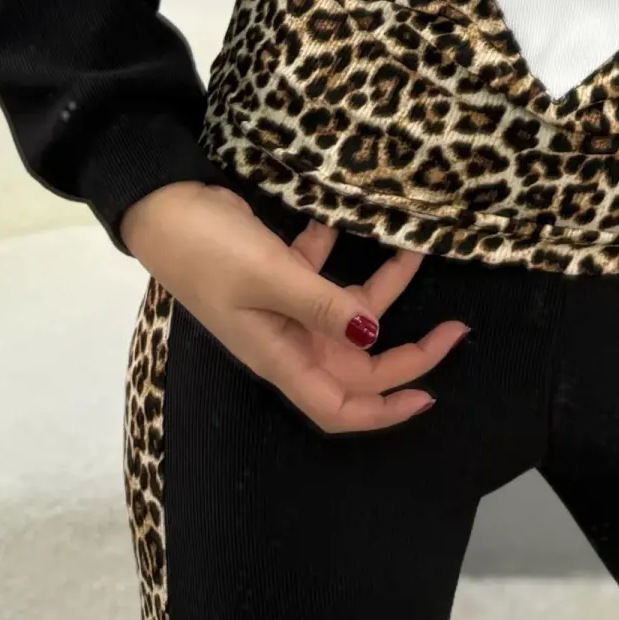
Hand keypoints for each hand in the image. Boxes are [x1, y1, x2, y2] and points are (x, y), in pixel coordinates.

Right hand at [120, 178, 468, 435]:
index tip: (429, 396)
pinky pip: (323, 273)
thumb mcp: (270, 276)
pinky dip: (340, 249)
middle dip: (407, 349)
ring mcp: (283, 307)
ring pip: (348, 311)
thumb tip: (371, 334)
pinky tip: (353, 216)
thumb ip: (322, 305)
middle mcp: (287, 340)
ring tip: (415, 249)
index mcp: (281, 357)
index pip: (339, 407)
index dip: (384, 412)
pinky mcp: (279, 273)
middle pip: (357, 363)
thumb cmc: (211, 251)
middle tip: (455, 325)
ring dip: (383, 285)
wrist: (164, 207)